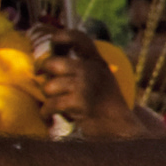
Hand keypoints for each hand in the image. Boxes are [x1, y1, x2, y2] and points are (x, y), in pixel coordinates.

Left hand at [34, 30, 156, 138]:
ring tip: (58, 105)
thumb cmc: (105, 105)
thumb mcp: (99, 78)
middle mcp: (92, 69)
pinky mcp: (80, 102)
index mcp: (97, 61)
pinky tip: (51, 115)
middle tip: (47, 83)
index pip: (77, 37)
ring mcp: (86, 85)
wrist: (121, 128)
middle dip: (44, 75)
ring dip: (49, 98)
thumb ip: (80, 67)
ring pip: (48, 86)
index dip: (59, 37)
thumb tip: (45, 61)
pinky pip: (50, 104)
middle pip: (52, 63)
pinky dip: (47, 112)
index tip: (53, 45)